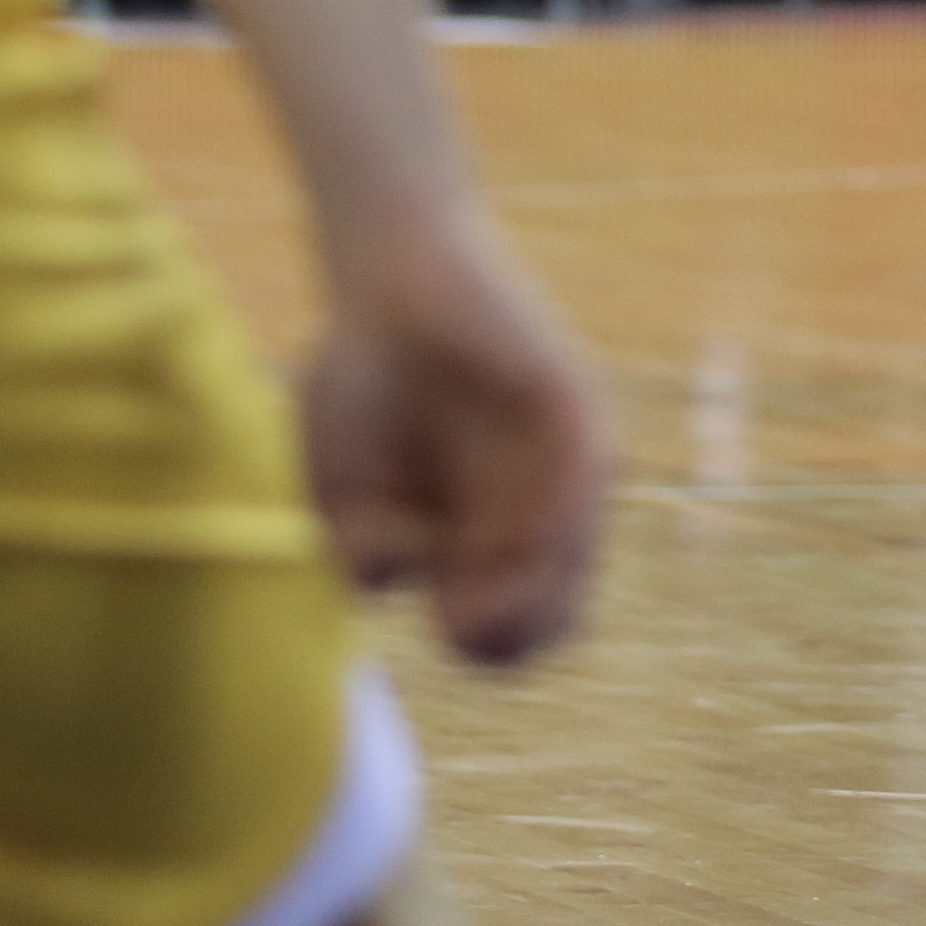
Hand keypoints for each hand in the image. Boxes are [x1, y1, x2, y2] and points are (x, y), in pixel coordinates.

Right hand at [295, 213, 609, 666]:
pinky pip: (588, 477)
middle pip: (556, 622)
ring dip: (533, 585)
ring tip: (483, 554)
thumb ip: (367, 555)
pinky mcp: (573, 406)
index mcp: (476, 543)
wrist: (386, 280)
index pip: (508, 638)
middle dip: (513, 634)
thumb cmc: (356, 385)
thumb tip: (423, 579)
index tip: (439, 606)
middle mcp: (528, 511)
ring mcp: (559, 463)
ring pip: (578, 563)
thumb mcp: (337, 494)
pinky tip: (518, 527)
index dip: (481, 645)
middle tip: (466, 600)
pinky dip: (557, 517)